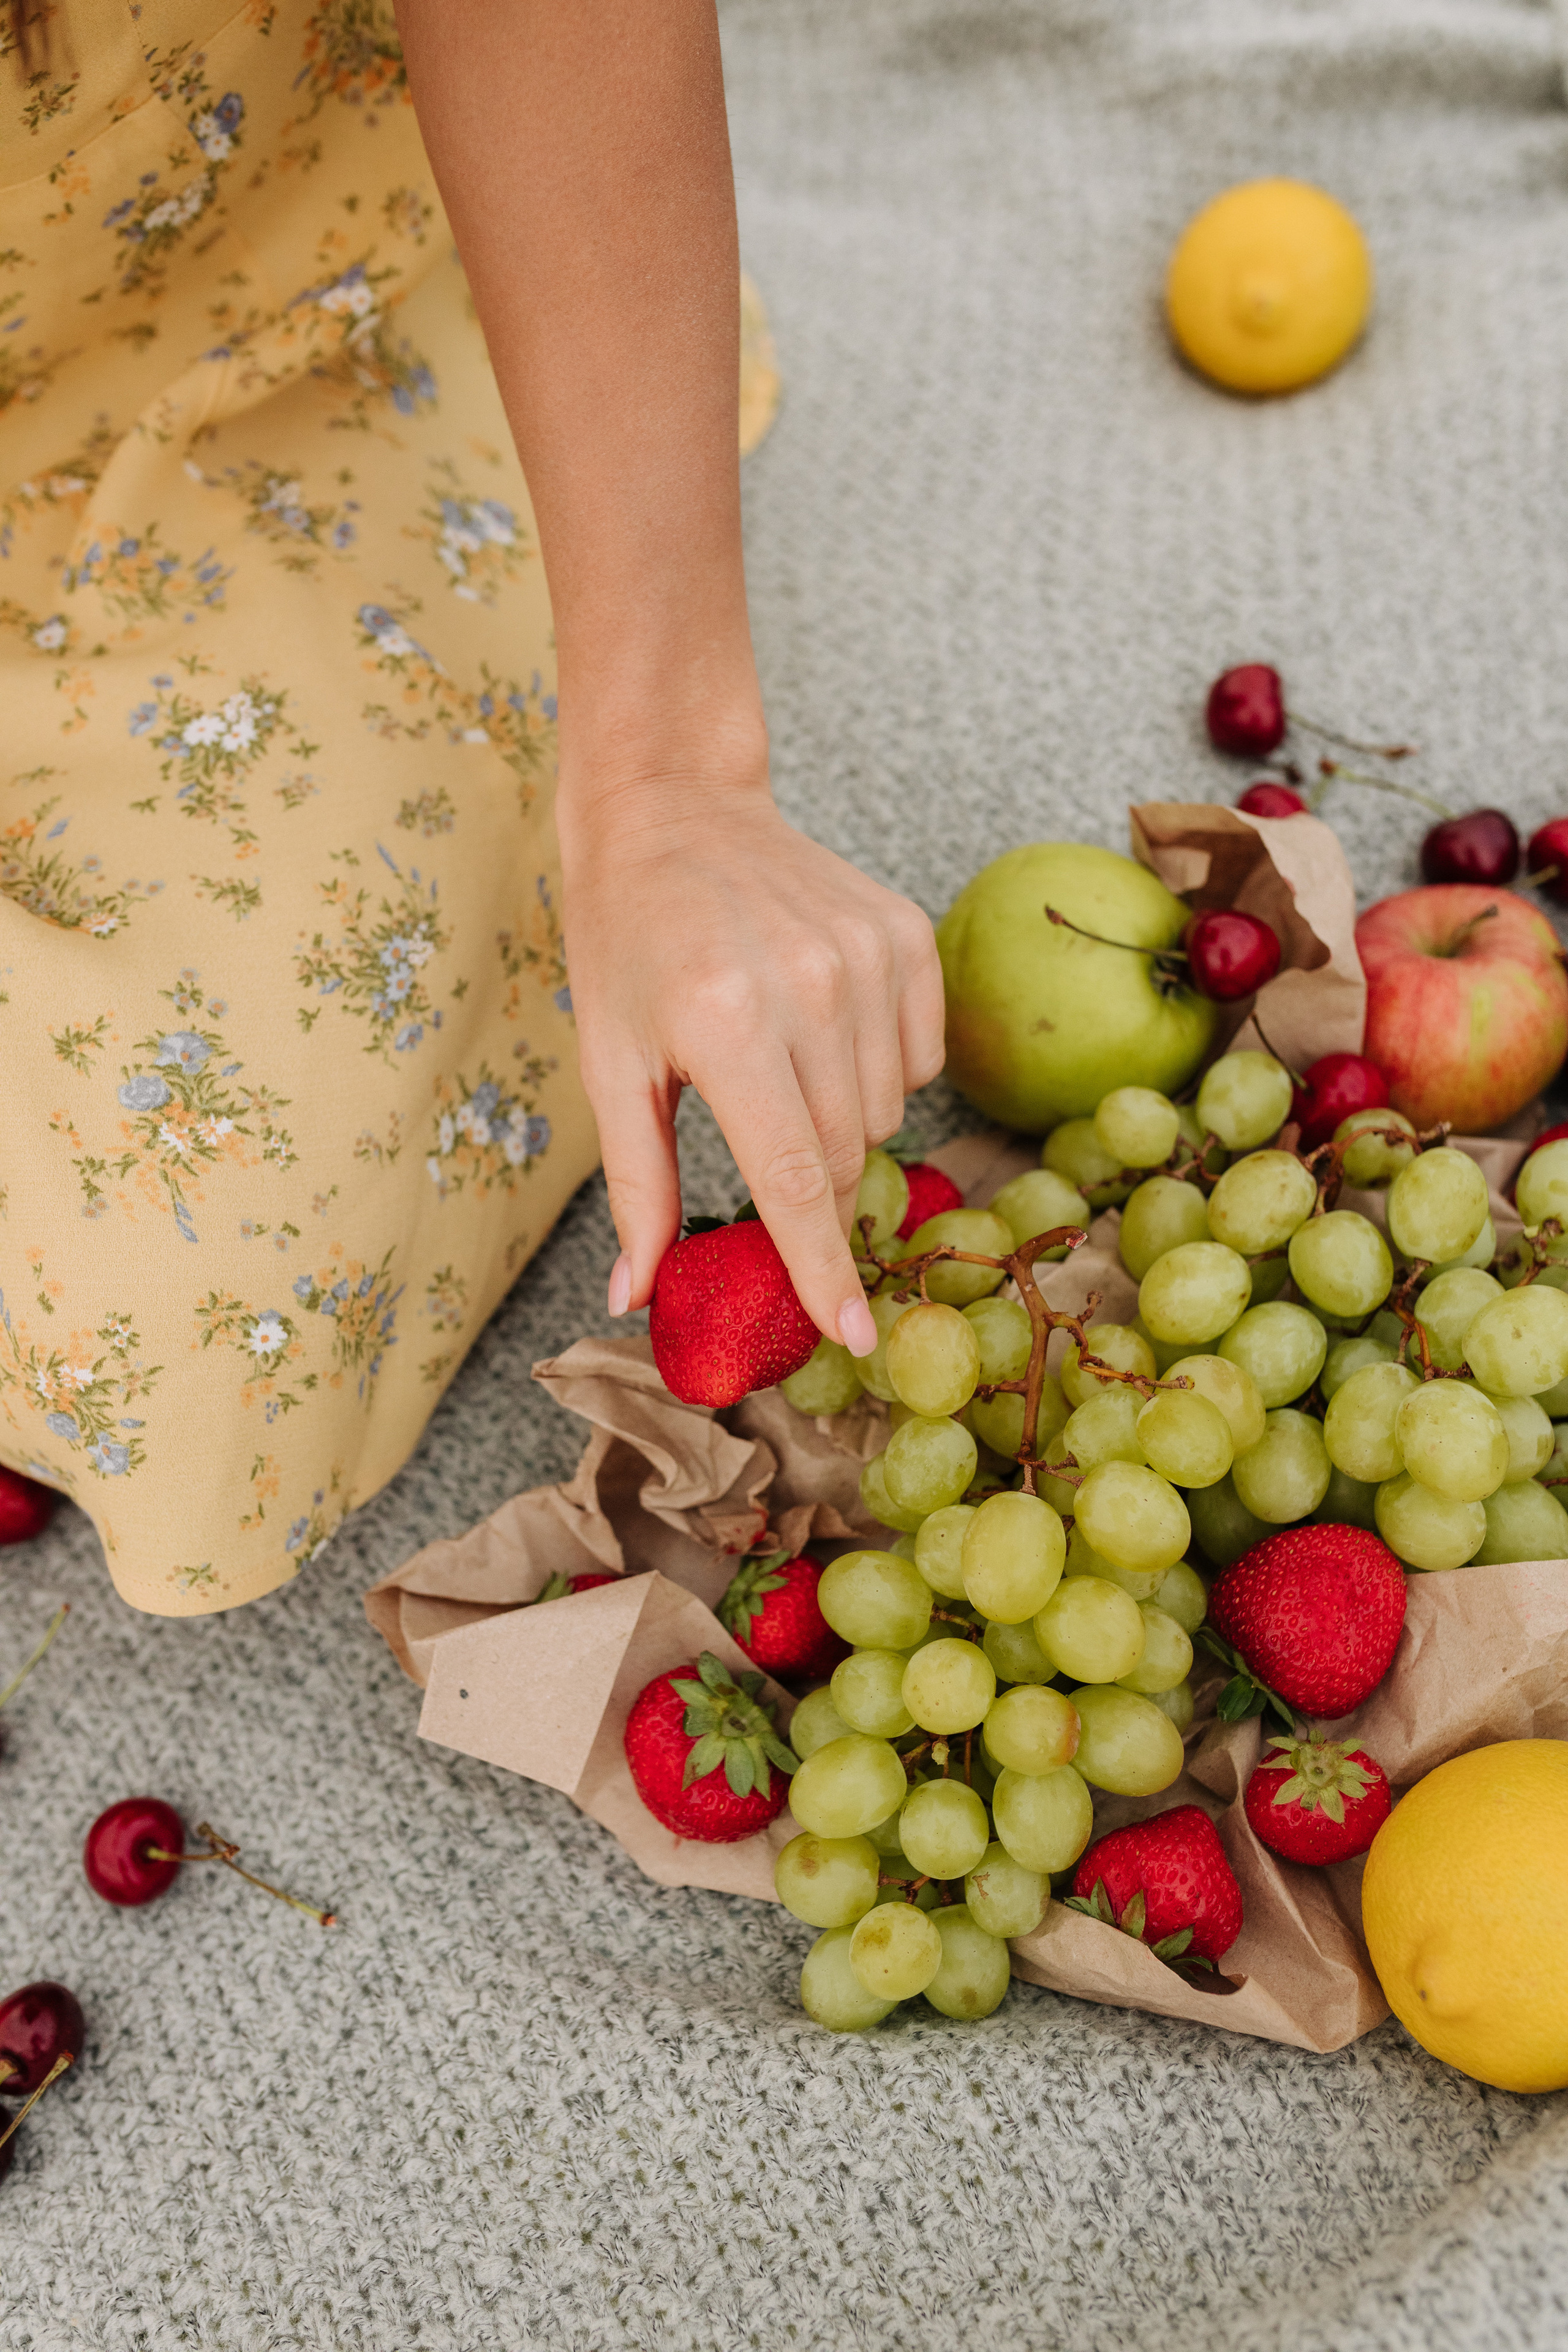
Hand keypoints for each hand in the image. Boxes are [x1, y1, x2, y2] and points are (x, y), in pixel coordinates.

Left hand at [559, 770, 944, 1349]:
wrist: (673, 807)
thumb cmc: (627, 940)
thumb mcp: (611, 1064)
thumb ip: (637, 1185)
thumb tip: (634, 1296)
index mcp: (725, 1025)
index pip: (794, 1178)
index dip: (822, 1267)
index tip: (852, 1335)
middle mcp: (808, 989)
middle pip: (843, 1155)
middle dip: (814, 1197)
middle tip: (772, 1175)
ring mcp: (867, 956)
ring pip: (884, 1112)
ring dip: (839, 1124)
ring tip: (778, 1065)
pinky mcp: (907, 935)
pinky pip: (920, 1057)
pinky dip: (876, 1069)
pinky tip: (820, 1027)